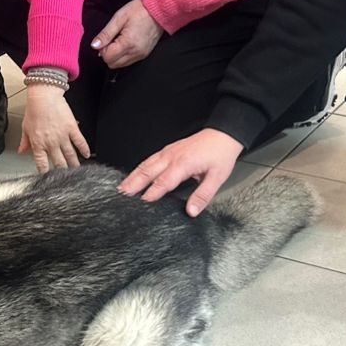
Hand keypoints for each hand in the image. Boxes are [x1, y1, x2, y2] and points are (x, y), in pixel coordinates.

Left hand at [18, 84, 90, 172]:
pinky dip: (84, 149)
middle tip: (67, 177)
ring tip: (78, 170)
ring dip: (75, 164)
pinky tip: (87, 155)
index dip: (45, 173)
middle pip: (59, 163)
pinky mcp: (72, 128)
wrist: (44, 96)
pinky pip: (80, 142)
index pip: (42, 164)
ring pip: (70, 155)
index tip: (49, 179)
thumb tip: (21, 151)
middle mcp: (51, 143)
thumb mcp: (26, 127)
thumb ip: (25, 142)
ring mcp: (63, 136)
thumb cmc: (34, 110)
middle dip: (63, 172)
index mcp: (38, 144)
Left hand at [92, 0, 162, 68]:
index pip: (107, 57)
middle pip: (112, 64)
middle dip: (108, 54)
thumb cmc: (139, 11)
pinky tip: (125, 44)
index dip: (102, 49)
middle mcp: (135, 53)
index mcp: (128, 43)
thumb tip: (95, 45)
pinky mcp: (144, 54)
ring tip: (119, 40)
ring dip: (115, 56)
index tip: (106, 39)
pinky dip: (123, 56)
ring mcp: (141, 55)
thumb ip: (106, 34)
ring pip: (120, 65)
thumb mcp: (119, 18)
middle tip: (111, 40)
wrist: (159, 10)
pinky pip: (129, 62)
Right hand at [118, 128, 244, 216]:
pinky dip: (139, 168)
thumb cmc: (220, 154)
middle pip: (148, 171)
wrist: (223, 134)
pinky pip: (150, 160)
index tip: (143, 203)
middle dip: (134, 184)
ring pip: (146, 164)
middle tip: (122, 195)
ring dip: (133, 176)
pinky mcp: (168, 150)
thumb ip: (203, 195)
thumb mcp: (217, 178)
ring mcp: (168, 152)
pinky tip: (134, 175)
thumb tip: (192, 211)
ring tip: (122, 188)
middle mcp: (172, 156)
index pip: (163, 181)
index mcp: (183, 163)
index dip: (152, 193)